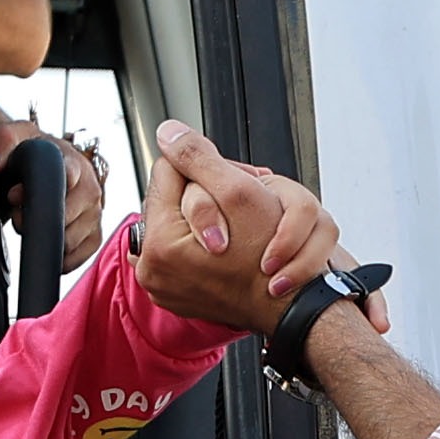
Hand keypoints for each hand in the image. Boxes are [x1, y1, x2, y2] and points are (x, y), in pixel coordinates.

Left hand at [0, 101, 115, 271]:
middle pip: (65, 218)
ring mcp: (94, 211)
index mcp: (72, 162)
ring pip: (70, 241)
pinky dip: (60, 256)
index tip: (15, 195)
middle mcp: (90, 186)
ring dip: (46, 240)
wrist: (39, 160)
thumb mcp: (8, 137)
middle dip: (35, 220)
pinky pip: (80, 255)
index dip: (39, 193)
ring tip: (32, 222)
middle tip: (18, 212)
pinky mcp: (94, 233)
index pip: (67, 178)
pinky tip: (45, 243)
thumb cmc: (26, 150)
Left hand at [134, 119, 352, 340]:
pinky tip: (224, 245)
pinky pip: (179, 252)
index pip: (166, 171)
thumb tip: (166, 131)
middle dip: (198, 193)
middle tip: (234, 205)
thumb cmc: (273, 257)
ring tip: (231, 225)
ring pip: (175, 224)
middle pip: (168, 200)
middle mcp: (151, 270)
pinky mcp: (173, 296)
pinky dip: (197, 242)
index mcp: (160, 243)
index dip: (200, 167)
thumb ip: (197, 157)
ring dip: (197, 216)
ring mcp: (161, 287)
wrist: (288, 307)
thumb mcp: (240, 193)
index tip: (228, 182)